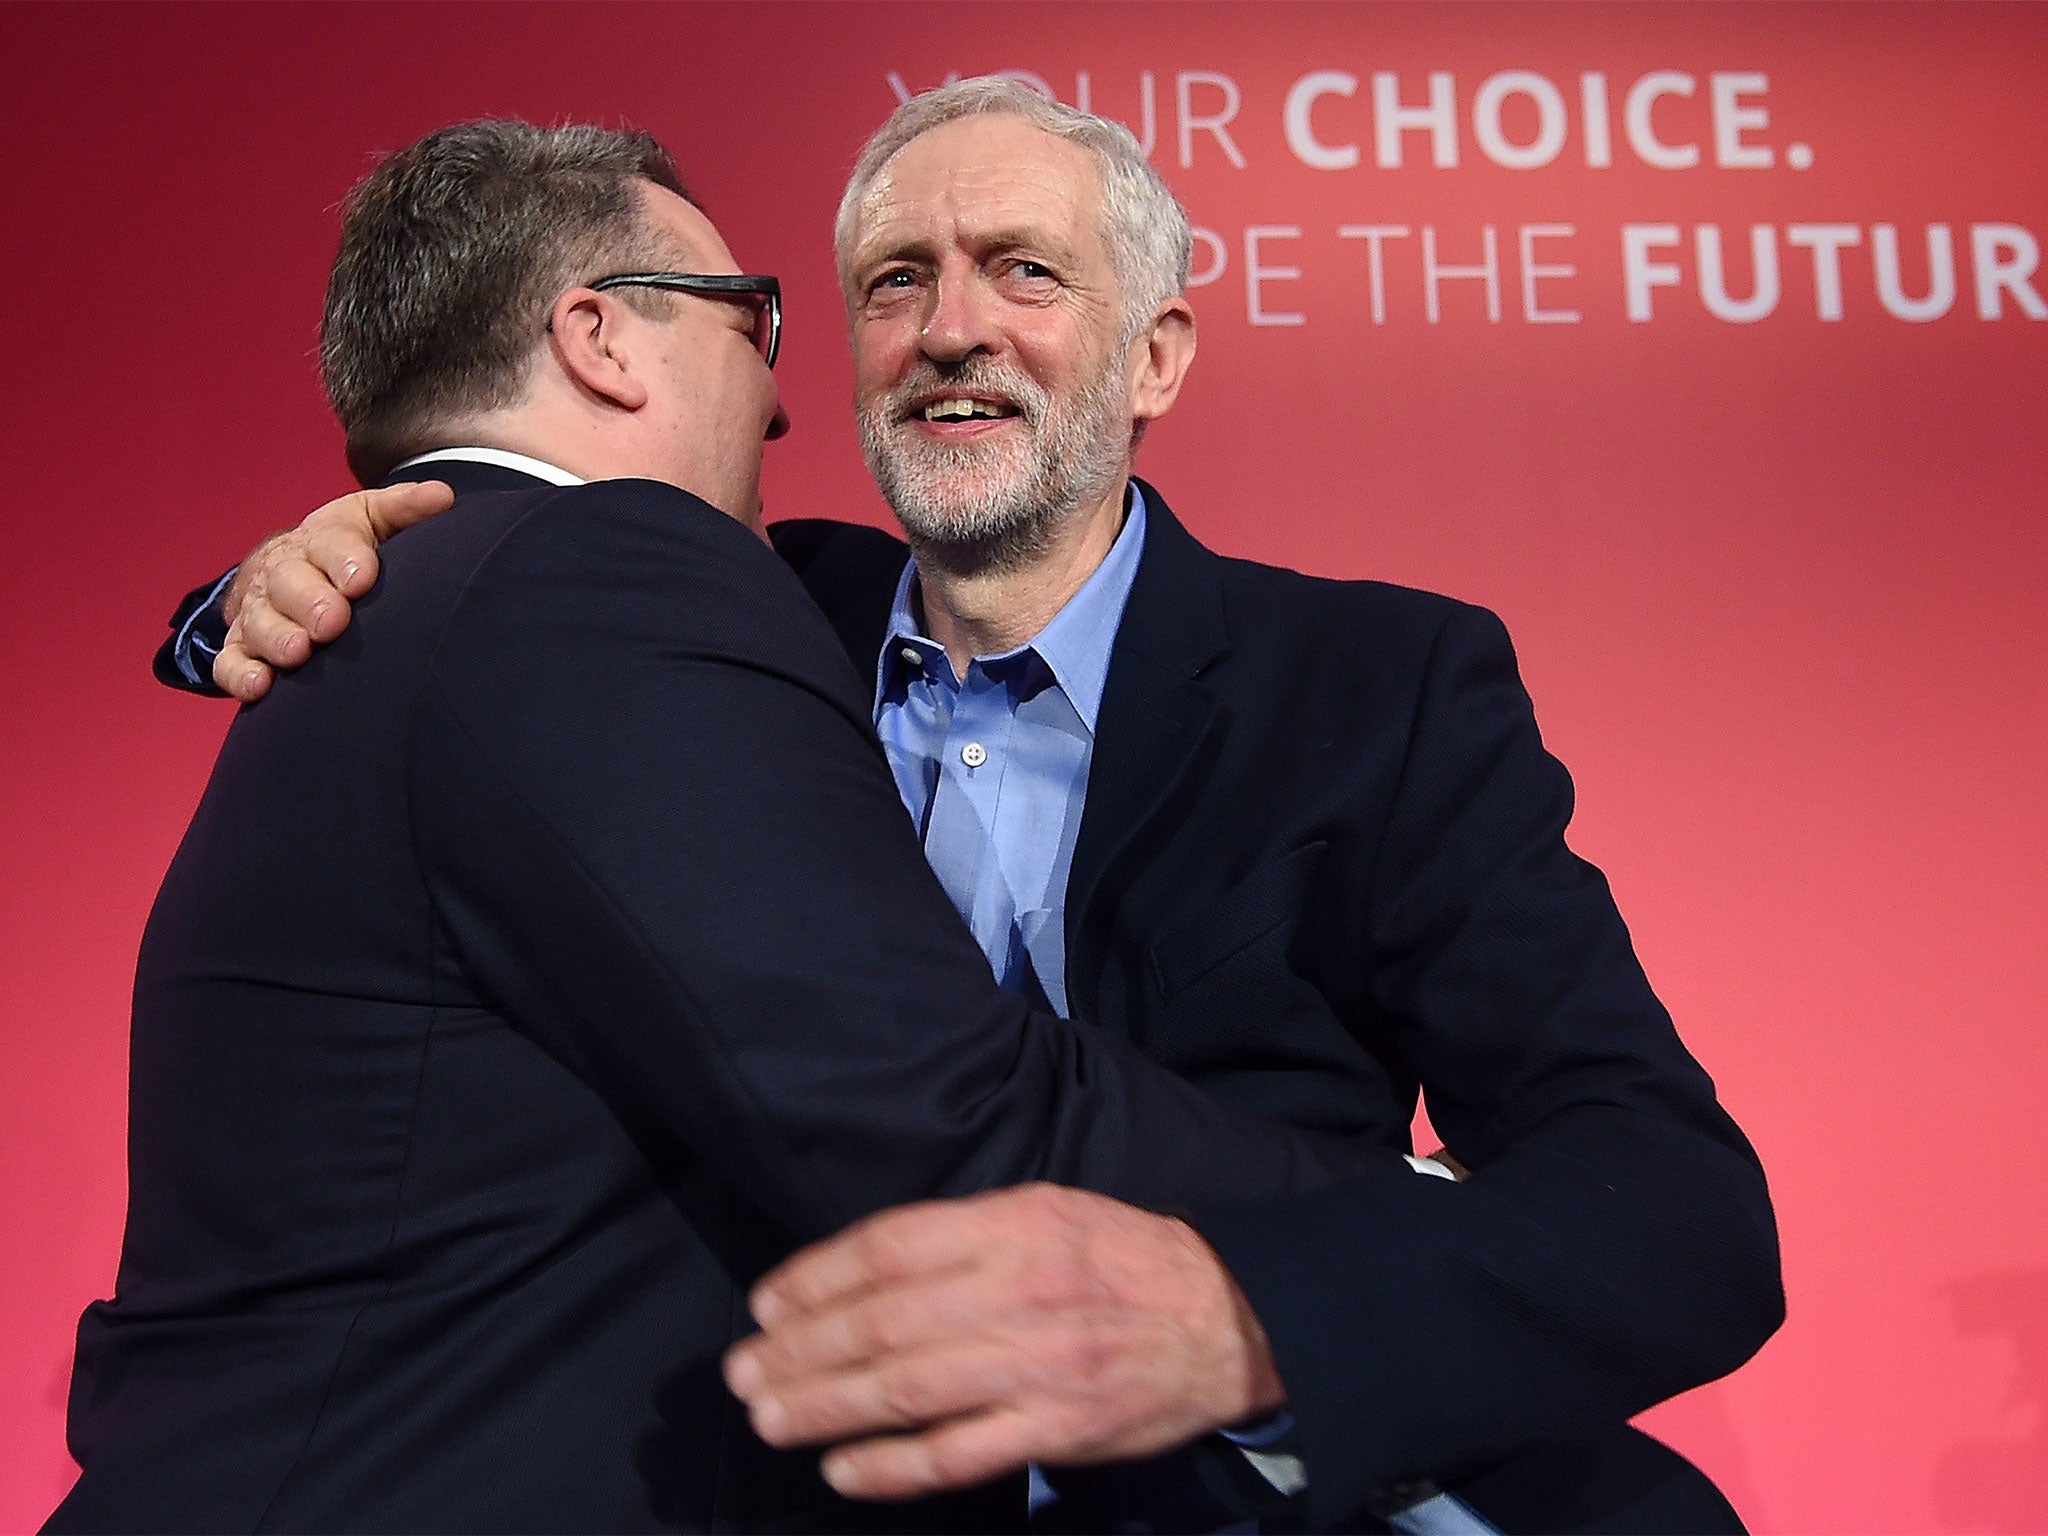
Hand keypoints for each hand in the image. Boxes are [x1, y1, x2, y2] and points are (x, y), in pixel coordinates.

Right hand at [213, 480, 454, 699]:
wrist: (296, 566)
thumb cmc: (347, 546)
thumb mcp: (373, 518)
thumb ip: (406, 509)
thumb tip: (442, 496)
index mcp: (320, 539)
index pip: (330, 542)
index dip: (344, 559)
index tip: (362, 578)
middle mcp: (285, 573)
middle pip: (288, 582)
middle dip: (309, 602)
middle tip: (331, 621)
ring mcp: (260, 610)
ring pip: (260, 622)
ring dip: (276, 638)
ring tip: (298, 653)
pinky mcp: (244, 646)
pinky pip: (232, 662)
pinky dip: (241, 674)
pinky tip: (260, 686)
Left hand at [723, 1183, 1285, 1500]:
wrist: (1224, 1317)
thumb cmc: (1121, 1259)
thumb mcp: (1048, 1211)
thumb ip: (964, 1235)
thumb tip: (864, 1270)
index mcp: (1012, 1225)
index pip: (890, 1247)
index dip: (818, 1276)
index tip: (768, 1304)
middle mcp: (1018, 1290)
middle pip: (885, 1322)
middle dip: (802, 1350)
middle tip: (743, 1373)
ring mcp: (1037, 1365)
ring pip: (909, 1389)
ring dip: (827, 1406)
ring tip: (769, 1416)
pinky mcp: (1057, 1428)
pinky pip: (959, 1453)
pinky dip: (893, 1467)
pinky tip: (842, 1469)